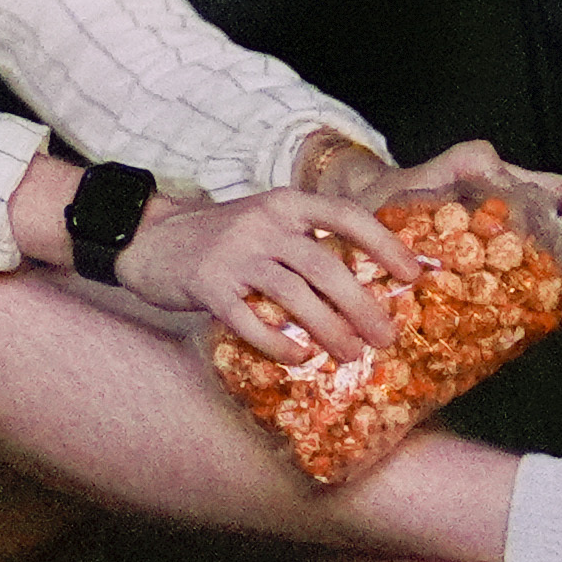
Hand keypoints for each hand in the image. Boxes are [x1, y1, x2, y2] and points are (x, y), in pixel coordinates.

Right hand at [114, 183, 431, 365]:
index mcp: (284, 203)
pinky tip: (299, 358)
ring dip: (329, 330)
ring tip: (350, 356)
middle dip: (362, 305)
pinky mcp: (208, 285)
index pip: (345, 215)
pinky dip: (279, 343)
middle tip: (386, 338)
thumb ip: (306, 243)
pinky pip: (250, 320)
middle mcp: (262, 224)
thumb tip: (368, 284)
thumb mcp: (265, 223)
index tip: (414, 273)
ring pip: (294, 295)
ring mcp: (234, 254)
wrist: (148, 238)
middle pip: (325, 266)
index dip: (384, 244)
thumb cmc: (221, 237)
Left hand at [298, 130, 561, 308]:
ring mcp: (499, 236)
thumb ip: (455, 167)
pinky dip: (545, 294)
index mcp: (499, 181)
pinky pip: (523, 275)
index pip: (556, 190)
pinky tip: (559, 316)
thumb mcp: (423, 175)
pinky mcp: (487, 262)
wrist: (363, 221)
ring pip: (550, 252)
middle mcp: (507, 205)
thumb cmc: (388, 196)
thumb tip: (493, 168)